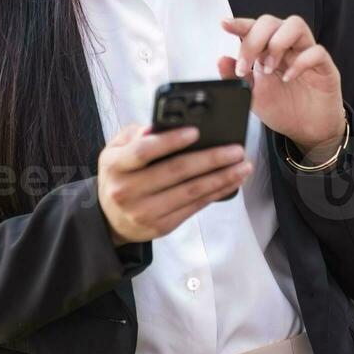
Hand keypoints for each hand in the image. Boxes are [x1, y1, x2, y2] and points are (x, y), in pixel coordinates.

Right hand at [97, 123, 252, 245]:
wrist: (110, 219)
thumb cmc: (120, 175)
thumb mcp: (116, 151)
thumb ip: (135, 135)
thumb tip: (159, 127)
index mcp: (115, 165)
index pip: (144, 151)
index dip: (171, 141)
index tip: (196, 131)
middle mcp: (127, 190)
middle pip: (176, 171)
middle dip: (211, 159)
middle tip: (236, 149)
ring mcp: (144, 211)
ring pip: (190, 192)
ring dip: (222, 178)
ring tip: (243, 166)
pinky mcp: (160, 226)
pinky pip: (194, 207)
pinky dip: (216, 193)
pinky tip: (232, 182)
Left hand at [218, 14, 345, 156]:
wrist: (308, 131)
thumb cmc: (284, 110)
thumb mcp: (253, 96)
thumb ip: (236, 78)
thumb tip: (221, 60)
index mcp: (267, 51)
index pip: (254, 29)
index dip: (240, 24)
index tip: (225, 25)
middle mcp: (287, 47)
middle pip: (272, 22)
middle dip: (255, 39)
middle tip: (247, 65)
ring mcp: (306, 53)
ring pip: (296, 25)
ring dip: (277, 43)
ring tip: (269, 68)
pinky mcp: (325, 66)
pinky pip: (316, 51)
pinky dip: (300, 62)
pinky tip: (289, 78)